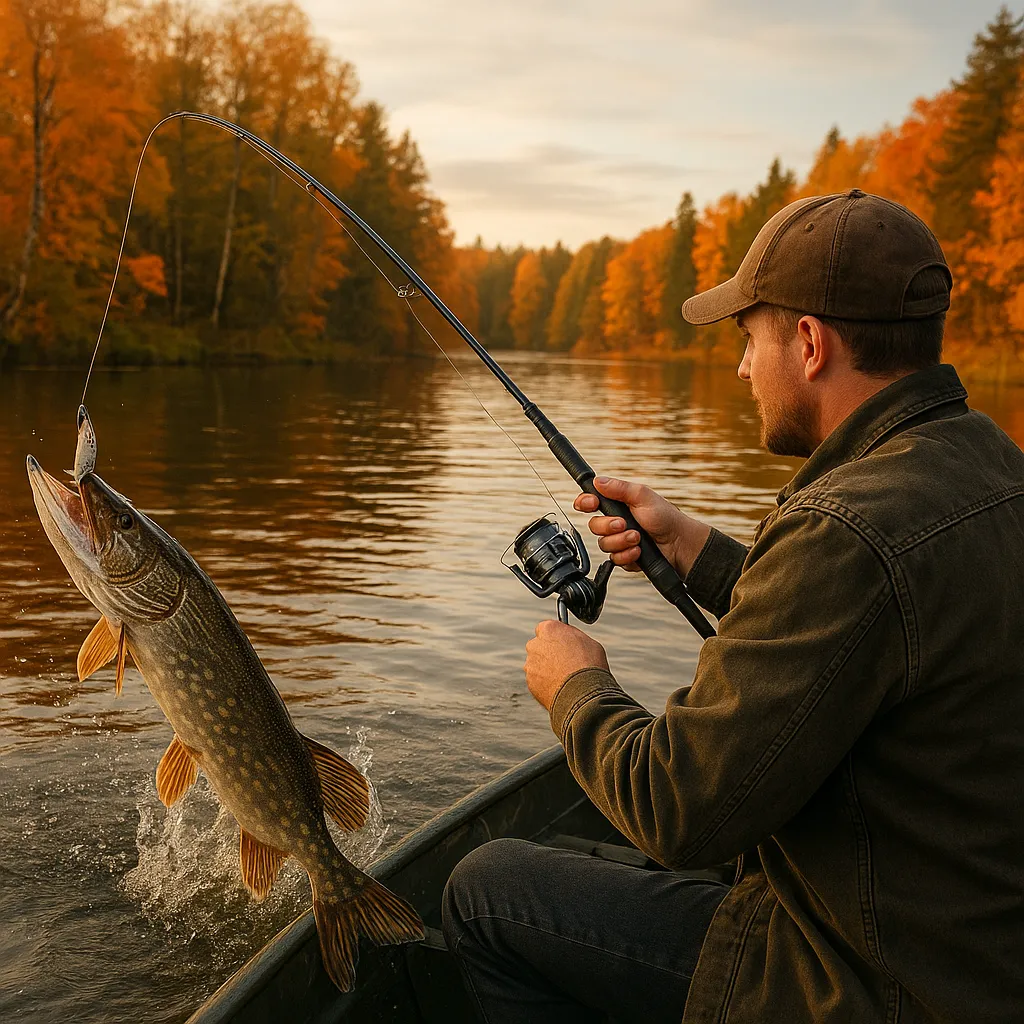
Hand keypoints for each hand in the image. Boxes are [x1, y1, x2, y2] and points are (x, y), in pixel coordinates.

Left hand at [524, 619, 608, 711]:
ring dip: (546, 669)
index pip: (545, 628)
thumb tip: (570, 639)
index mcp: (549, 629)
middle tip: (564, 662)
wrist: (582, 693)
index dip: (555, 637)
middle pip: (539, 646)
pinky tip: (559, 687)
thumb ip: (573, 637)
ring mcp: (531, 664)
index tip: (562, 644)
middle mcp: (535, 644)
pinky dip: (544, 683)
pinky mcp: (530, 682)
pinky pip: (537, 680)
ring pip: (537, 664)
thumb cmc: (589, 666)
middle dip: (548, 652)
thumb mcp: (589, 642)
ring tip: (564, 677)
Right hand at [574, 475, 710, 577]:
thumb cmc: (665, 518)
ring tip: (638, 538)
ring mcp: (619, 540)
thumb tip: (598, 481)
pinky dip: (627, 555)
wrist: (679, 544)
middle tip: (624, 524)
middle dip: (608, 527)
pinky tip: (639, 551)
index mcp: (617, 504)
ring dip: (621, 541)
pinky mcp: (624, 556)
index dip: (584, 502)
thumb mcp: (643, 497)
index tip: (589, 504)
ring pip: (603, 544)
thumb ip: (619, 488)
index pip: (591, 502)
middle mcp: (615, 522)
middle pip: (594, 526)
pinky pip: (614, 559)